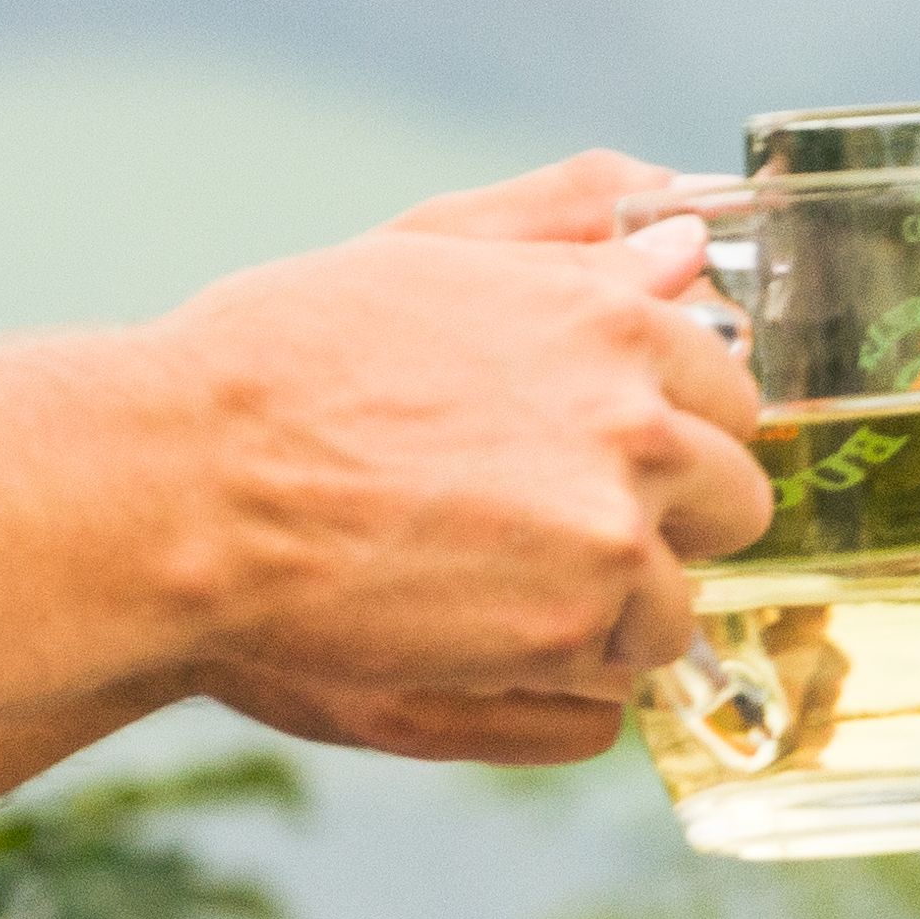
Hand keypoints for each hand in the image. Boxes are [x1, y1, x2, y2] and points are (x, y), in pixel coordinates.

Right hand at [133, 164, 767, 752]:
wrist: (186, 484)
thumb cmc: (279, 362)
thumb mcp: (428, 260)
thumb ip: (573, 246)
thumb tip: (690, 242)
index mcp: (614, 321)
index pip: (728, 391)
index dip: (669, 430)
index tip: (610, 455)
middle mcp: (636, 422)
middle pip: (733, 499)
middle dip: (668, 522)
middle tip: (560, 532)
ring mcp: (610, 534)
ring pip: (686, 602)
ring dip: (617, 610)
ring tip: (506, 595)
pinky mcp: (567, 633)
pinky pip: (622, 676)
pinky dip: (565, 670)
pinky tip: (480, 639)